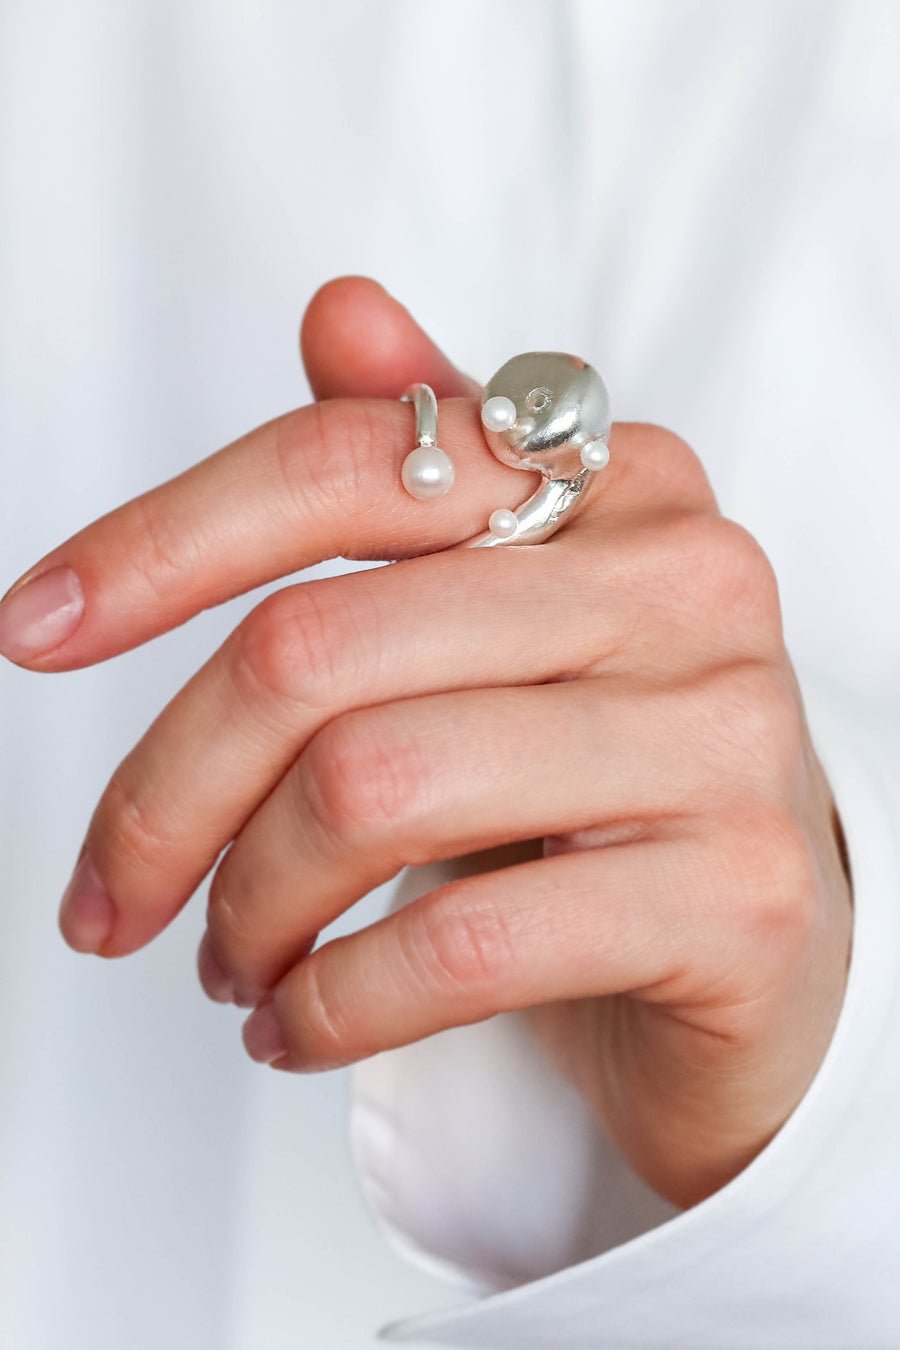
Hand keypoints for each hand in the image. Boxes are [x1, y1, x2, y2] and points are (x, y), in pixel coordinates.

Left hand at [0, 278, 851, 1208]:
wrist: (769, 949)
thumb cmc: (609, 768)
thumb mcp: (516, 610)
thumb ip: (435, 460)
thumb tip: (339, 312)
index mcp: (622, 479)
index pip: (347, 463)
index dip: (159, 544)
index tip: (33, 632)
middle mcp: (686, 581)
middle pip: (322, 649)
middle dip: (167, 795)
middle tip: (111, 897)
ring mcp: (723, 736)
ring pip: (375, 792)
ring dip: (248, 907)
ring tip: (225, 960)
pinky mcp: (733, 897)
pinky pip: (465, 946)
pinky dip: (331, 1004)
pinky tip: (296, 1025)